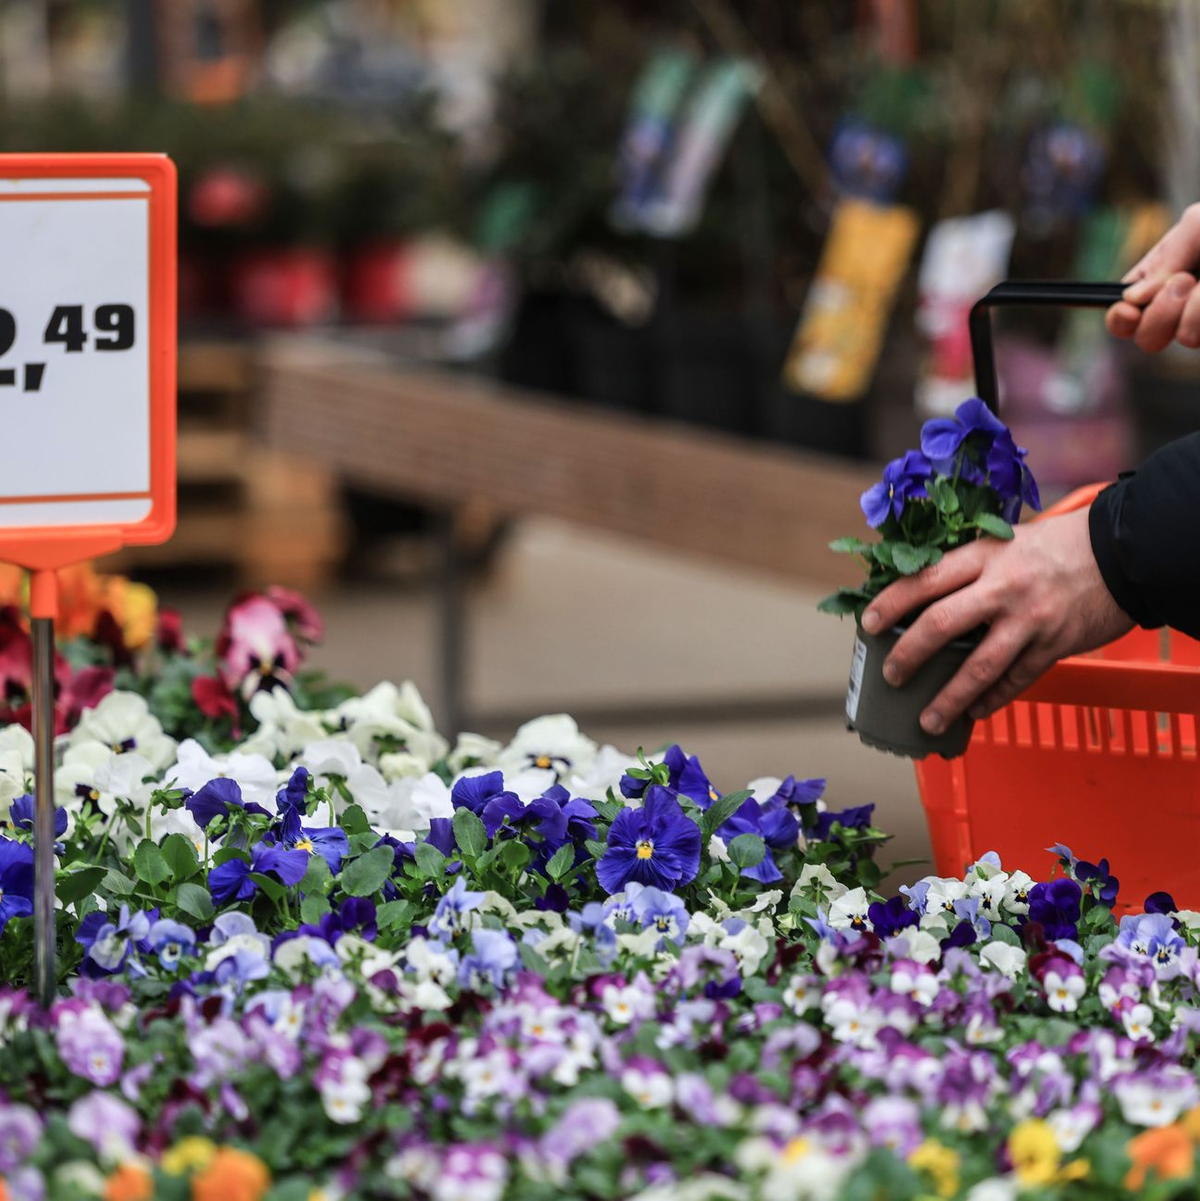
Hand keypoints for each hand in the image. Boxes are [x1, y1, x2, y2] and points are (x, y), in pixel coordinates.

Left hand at [860, 507, 1133, 732]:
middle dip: (908, 655)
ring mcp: (1029, 620)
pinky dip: (993, 699)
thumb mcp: (1004, 542)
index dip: (891, 603)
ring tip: (927, 720)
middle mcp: (1002, 587)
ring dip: (949, 698)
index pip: (925, 579)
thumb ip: (967, 568)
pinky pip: (1016, 680)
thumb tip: (917, 597)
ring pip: (980, 667)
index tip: (868, 624)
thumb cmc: (1054, 545)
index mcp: (983, 556)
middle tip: (890, 676)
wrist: (1122, 552)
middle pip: (942, 624)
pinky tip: (974, 713)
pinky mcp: (1055, 645)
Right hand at [1106, 204, 1199, 349]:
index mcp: (1160, 282)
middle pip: (1148, 338)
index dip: (1120, 319)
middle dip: (1162, 313)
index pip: (1124, 316)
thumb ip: (1164, 261)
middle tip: (1187, 282)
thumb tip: (1133, 298)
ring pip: (1187, 338)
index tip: (1131, 309)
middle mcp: (1180, 308)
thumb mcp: (1197, 226)